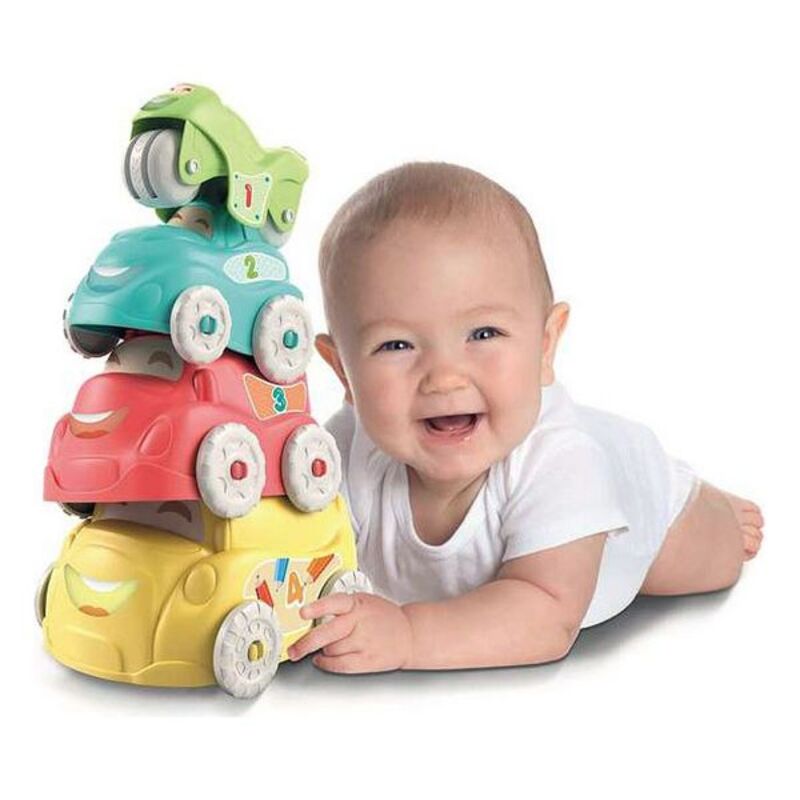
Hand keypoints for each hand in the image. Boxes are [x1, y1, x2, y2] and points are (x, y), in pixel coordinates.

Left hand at [287, 593, 412, 673]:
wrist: (408, 634)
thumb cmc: (382, 617)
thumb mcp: (364, 601)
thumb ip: (342, 607)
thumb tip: (312, 618)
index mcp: (357, 603)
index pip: (335, 603)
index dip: (318, 608)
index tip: (303, 612)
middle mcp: (360, 622)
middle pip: (327, 634)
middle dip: (305, 644)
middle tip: (293, 650)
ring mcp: (364, 642)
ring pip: (330, 650)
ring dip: (322, 651)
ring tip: (325, 647)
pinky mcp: (367, 660)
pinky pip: (339, 665)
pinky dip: (327, 664)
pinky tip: (323, 660)